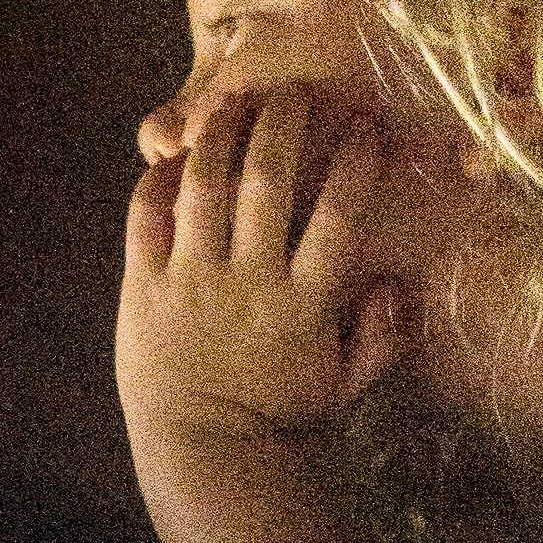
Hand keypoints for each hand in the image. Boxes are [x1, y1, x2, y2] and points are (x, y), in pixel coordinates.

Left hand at [117, 81, 411, 475]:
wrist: (203, 451)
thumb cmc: (278, 413)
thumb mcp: (344, 384)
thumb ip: (381, 336)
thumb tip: (399, 284)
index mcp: (304, 302)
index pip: (338, 215)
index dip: (355, 163)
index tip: (367, 126)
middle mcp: (248, 280)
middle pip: (268, 180)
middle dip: (283, 123)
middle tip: (294, 91)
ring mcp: (191, 280)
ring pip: (205, 185)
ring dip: (220, 134)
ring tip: (232, 104)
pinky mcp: (143, 287)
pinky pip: (146, 217)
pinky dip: (158, 179)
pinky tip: (175, 157)